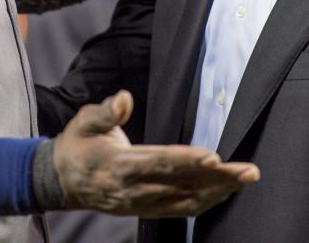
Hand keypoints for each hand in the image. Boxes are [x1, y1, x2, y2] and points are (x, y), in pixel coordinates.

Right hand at [52, 90, 258, 217]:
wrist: (61, 181)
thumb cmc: (78, 145)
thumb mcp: (85, 121)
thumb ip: (106, 112)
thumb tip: (123, 98)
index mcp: (118, 166)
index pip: (159, 162)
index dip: (187, 160)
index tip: (213, 156)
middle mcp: (133, 189)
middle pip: (181, 184)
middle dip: (217, 179)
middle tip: (247, 171)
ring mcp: (140, 204)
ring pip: (186, 200)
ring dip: (219, 191)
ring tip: (246, 178)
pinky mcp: (146, 210)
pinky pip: (181, 209)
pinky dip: (206, 202)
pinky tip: (225, 192)